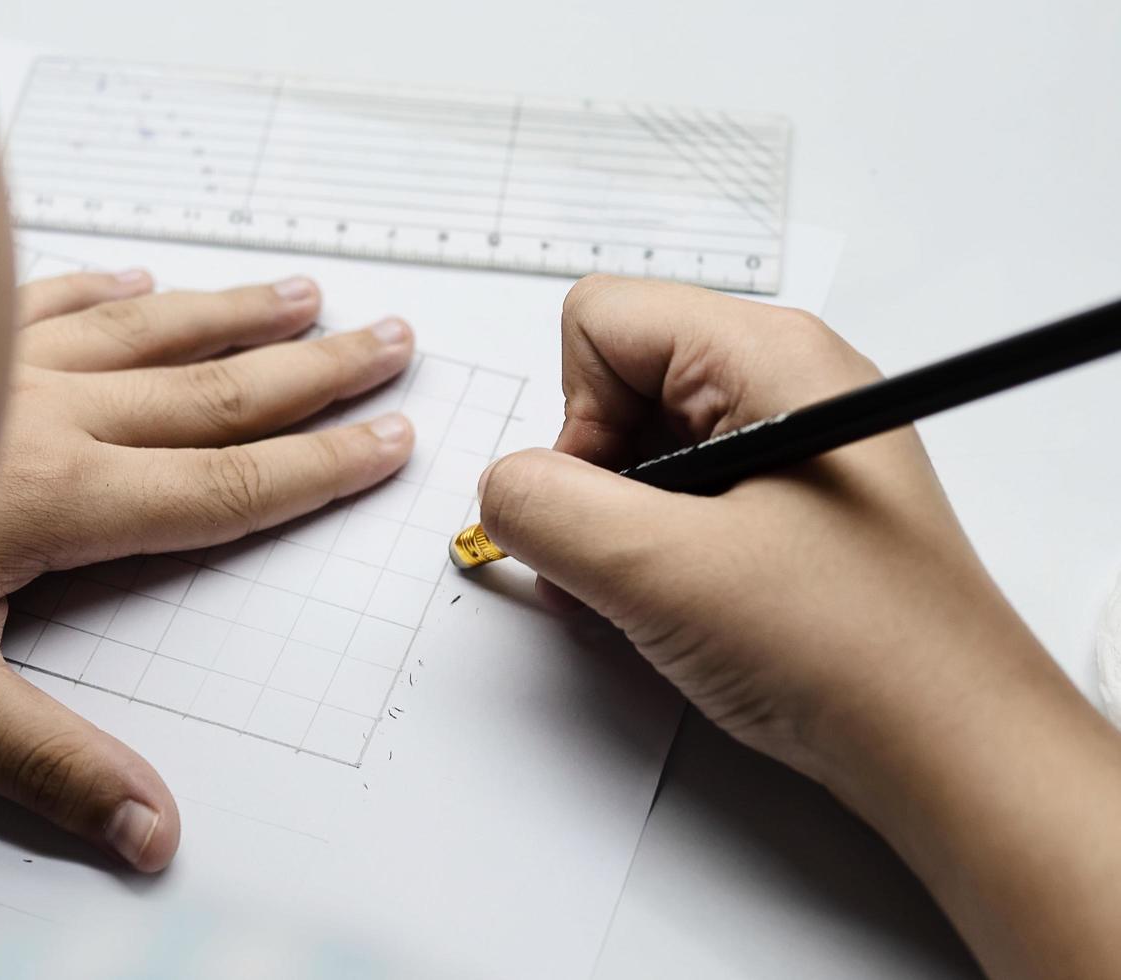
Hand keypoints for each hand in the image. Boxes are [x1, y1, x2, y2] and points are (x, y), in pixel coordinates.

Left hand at [0, 270, 414, 871]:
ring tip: (310, 296)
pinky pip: (51, 299)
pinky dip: (109, 290)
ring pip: (151, 329)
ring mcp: (3, 366)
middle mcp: (54, 418)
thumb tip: (155, 840)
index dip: (321, 467)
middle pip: (217, 391)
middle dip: (316, 372)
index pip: (229, 487)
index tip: (389, 441)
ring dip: (238, 313)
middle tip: (390, 342)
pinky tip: (143, 277)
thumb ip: (50, 765)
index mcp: (68, 501)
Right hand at [477, 274, 1014, 775]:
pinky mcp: (788, 506)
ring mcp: (790, 446)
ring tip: (653, 600)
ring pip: (643, 448)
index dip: (575, 414)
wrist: (953, 750)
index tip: (608, 507)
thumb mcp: (661, 571)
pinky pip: (681, 500)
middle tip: (627, 565)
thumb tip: (502, 489)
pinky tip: (676, 611)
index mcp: (767, 354)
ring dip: (618, 528)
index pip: (600, 318)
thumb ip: (546, 508)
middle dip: (593, 481)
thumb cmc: (849, 650)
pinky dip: (652, 553)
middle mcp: (782, 382)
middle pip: (618, 382)